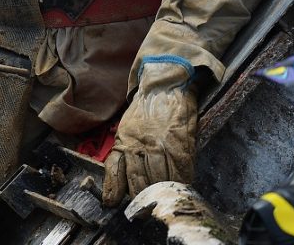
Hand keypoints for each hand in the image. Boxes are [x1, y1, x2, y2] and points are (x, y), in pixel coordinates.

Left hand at [102, 58, 198, 204]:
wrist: (165, 86)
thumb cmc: (144, 111)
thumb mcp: (126, 129)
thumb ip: (123, 153)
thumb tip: (119, 182)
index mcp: (124, 141)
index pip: (115, 171)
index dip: (113, 191)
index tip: (111, 203)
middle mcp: (140, 146)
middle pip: (139, 182)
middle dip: (140, 198)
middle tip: (143, 207)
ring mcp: (161, 147)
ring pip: (159, 181)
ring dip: (160, 194)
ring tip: (161, 201)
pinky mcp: (181, 146)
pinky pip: (181, 173)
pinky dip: (180, 184)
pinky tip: (179, 189)